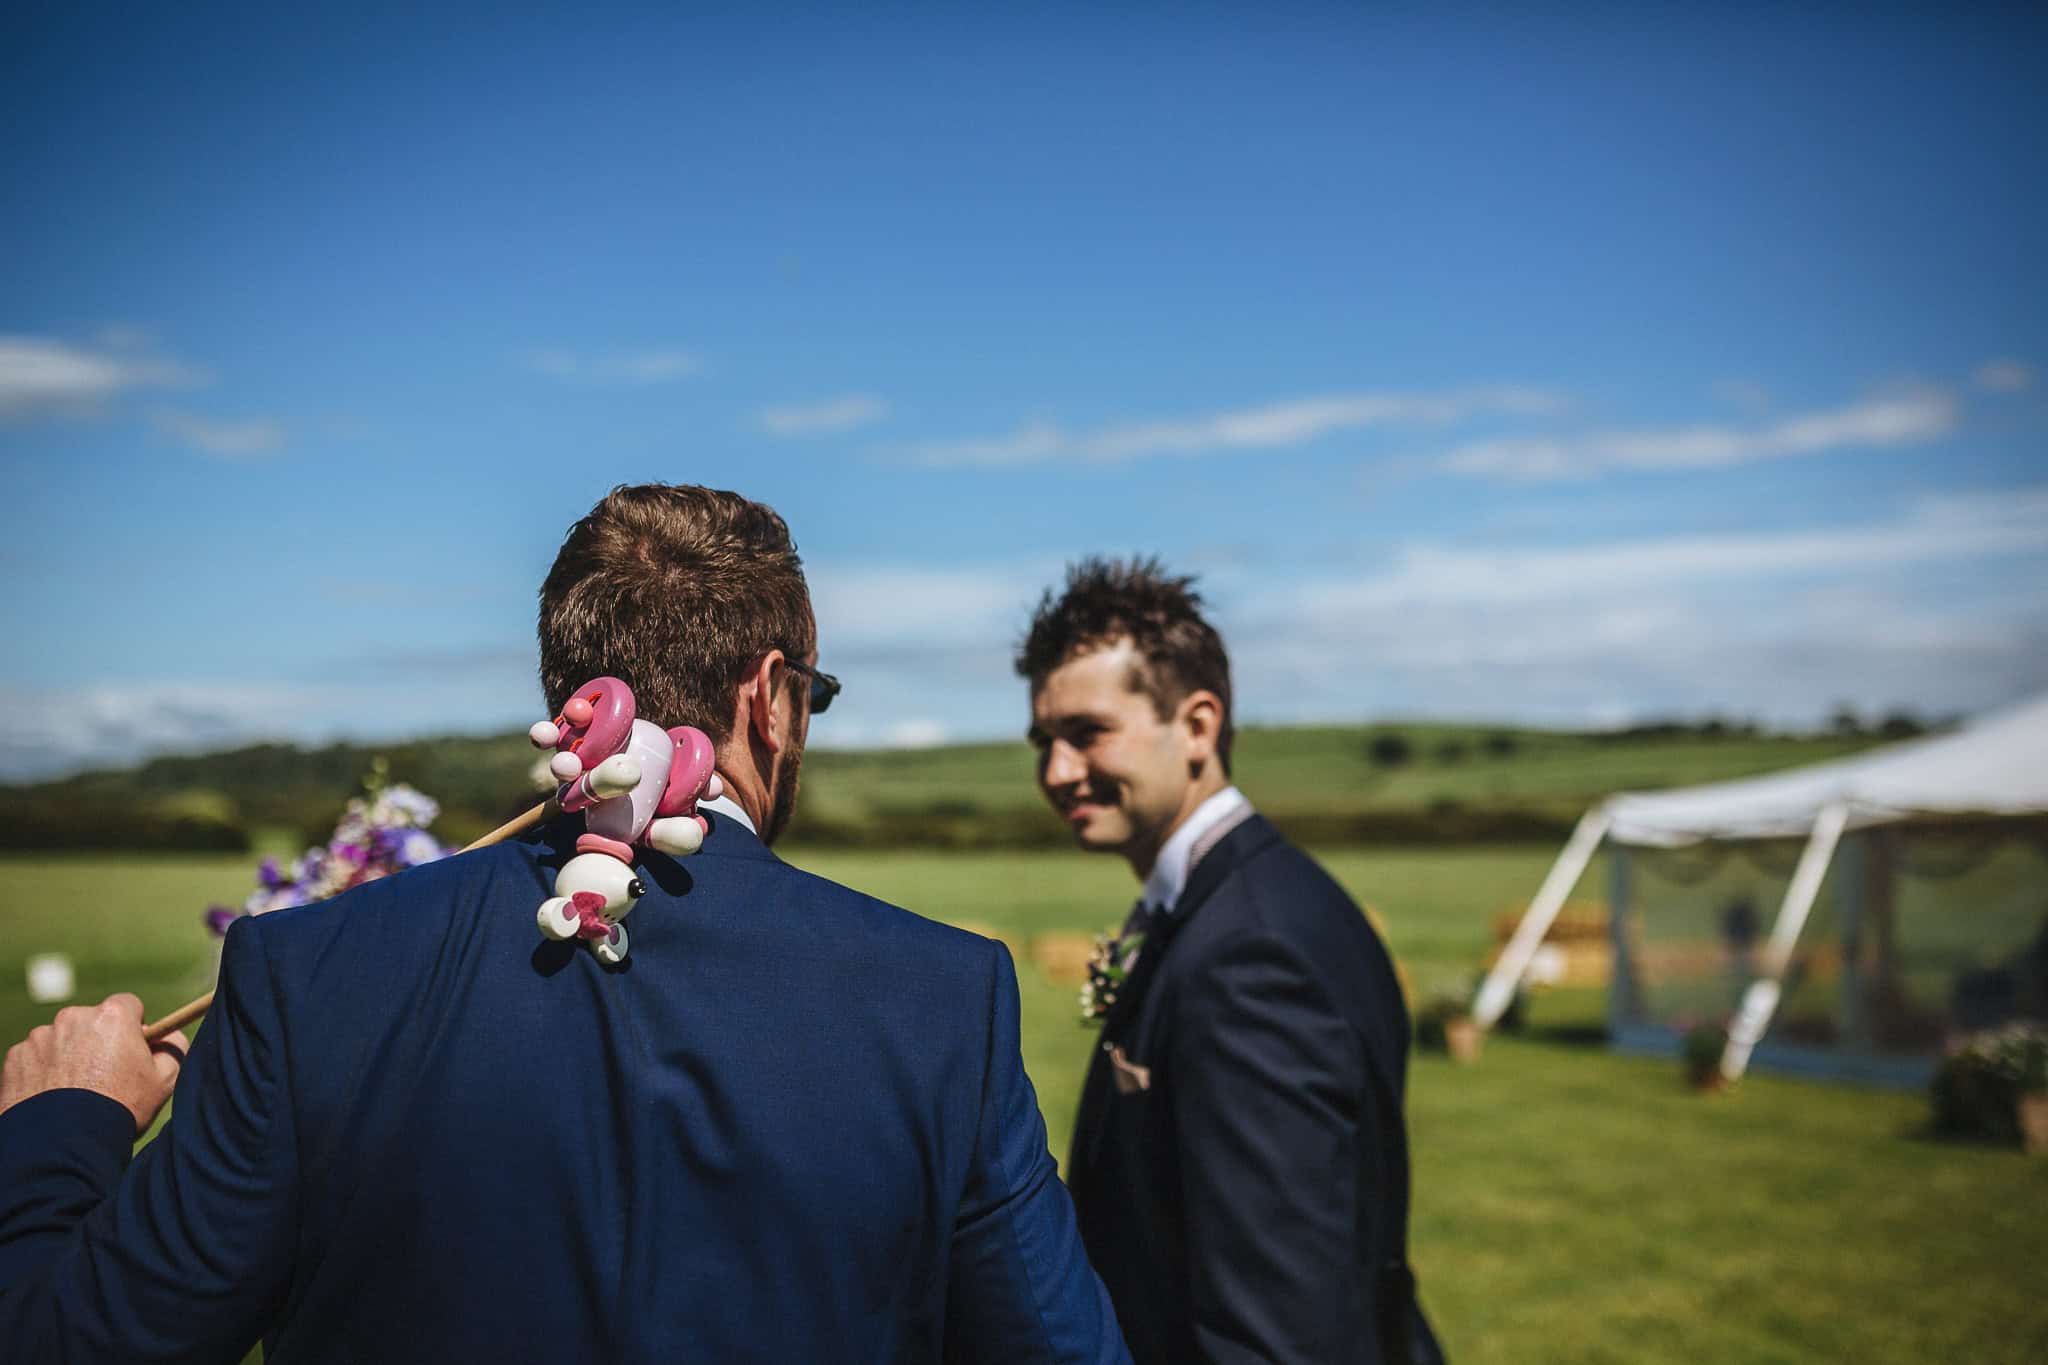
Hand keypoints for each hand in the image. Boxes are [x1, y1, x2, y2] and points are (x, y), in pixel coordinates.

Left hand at [0, 994, 188, 1133]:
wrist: (65, 1144)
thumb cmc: (120, 1108)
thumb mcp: (164, 1080)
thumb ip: (173, 1047)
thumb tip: (170, 1036)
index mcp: (111, 1016)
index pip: (127, 1005)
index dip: (132, 1026)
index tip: (131, 1048)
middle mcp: (73, 1018)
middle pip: (90, 1021)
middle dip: (96, 1041)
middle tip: (103, 1075)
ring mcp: (40, 1037)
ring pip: (60, 1040)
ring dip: (67, 1056)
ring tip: (73, 1092)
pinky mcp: (15, 1059)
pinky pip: (34, 1058)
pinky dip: (42, 1072)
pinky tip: (51, 1097)